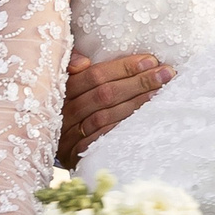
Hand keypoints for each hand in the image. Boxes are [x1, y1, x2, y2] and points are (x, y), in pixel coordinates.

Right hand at [58, 51, 171, 166]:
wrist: (49, 142)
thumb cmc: (69, 103)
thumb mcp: (68, 82)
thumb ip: (73, 65)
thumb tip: (85, 61)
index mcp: (62, 88)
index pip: (95, 75)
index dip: (124, 67)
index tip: (151, 61)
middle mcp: (63, 111)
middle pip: (104, 94)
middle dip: (138, 82)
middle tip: (165, 74)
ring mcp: (68, 134)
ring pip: (105, 116)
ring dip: (136, 103)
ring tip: (160, 92)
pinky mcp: (75, 153)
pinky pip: (102, 139)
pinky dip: (123, 127)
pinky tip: (144, 118)